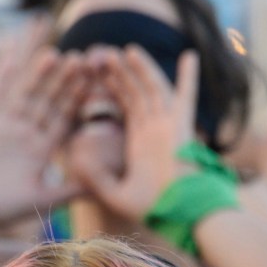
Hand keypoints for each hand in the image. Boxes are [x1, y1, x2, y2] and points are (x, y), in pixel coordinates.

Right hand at [0, 23, 85, 229]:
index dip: (77, 99)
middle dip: (62, 81)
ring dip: (37, 74)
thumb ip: (73, 191)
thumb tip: (103, 191)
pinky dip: (2, 76)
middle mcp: (24, 133)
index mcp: (41, 149)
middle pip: (47, 100)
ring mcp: (4, 126)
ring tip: (53, 54)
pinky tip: (11, 55)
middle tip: (80, 59)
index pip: (63, 118)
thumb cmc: (4, 212)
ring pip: (24, 93)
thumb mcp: (45, 200)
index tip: (94, 83)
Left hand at [71, 47, 200, 223]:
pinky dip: (189, 77)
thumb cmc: (151, 210)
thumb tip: (76, 162)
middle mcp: (155, 130)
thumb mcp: (114, 193)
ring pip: (153, 88)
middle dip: (121, 73)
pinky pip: (185, 97)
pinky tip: (190, 55)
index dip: (112, 89)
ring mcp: (168, 126)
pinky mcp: (182, 127)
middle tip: (103, 55)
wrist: (177, 216)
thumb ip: (96, 177)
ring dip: (141, 68)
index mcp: (140, 143)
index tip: (96, 73)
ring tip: (126, 50)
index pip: (125, 106)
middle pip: (136, 92)